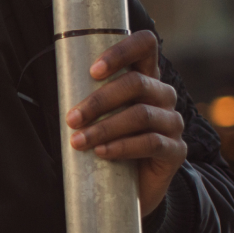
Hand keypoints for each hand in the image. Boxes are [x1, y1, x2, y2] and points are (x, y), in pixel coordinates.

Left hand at [66, 30, 186, 216]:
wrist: (130, 186)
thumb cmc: (107, 140)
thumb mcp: (97, 114)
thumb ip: (86, 95)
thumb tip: (57, 85)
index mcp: (144, 77)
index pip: (145, 45)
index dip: (122, 51)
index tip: (93, 70)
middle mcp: (163, 95)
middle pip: (137, 83)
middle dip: (99, 100)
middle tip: (71, 119)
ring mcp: (173, 122)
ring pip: (141, 114)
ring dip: (105, 127)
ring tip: (79, 141)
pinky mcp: (176, 150)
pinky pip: (152, 142)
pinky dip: (122, 147)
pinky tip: (102, 152)